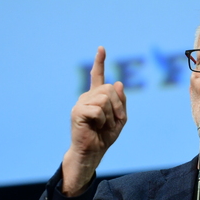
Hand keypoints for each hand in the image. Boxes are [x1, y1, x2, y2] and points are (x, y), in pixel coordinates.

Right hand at [62, 46, 126, 195]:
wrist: (93, 151)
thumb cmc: (104, 136)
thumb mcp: (120, 119)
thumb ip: (121, 101)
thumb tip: (117, 83)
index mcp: (96, 97)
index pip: (98, 76)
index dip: (100, 62)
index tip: (101, 48)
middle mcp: (87, 97)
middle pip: (109, 89)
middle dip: (118, 106)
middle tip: (112, 121)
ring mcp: (81, 103)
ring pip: (105, 99)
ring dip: (110, 115)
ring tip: (102, 125)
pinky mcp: (78, 112)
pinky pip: (99, 110)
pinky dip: (102, 121)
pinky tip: (95, 126)